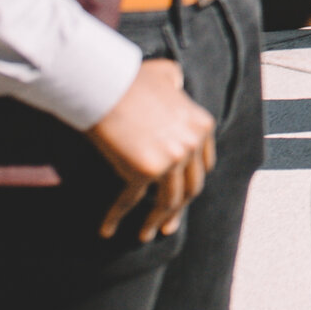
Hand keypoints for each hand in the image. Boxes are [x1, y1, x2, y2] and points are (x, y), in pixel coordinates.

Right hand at [89, 59, 215, 240]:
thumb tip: (175, 85)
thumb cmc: (131, 79)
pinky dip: (116, 217)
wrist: (108, 85)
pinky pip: (131, 201)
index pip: (203, 165)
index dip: (192, 183)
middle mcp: (192, 145)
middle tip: (167, 226)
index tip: (182, 198)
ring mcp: (172, 160)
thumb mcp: (167, 75)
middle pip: (191, 187)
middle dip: (179, 209)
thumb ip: (176, 83)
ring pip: (169, 201)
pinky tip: (107, 229)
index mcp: (202, 126)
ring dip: (157, 222)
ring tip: (146, 235)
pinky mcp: (145, 170)